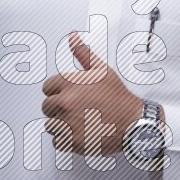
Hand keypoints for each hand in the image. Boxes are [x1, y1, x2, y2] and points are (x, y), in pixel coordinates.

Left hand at [41, 33, 143, 155]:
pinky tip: (81, 134)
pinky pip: (57, 142)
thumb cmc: (118, 98)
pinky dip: (67, 141)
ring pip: (50, 126)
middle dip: (59, 109)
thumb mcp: (102, 70)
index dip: (59, 92)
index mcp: (69, 83)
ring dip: (62, 126)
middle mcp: (65, 102)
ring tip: (81, 123)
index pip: (47, 88)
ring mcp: (68, 123)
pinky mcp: (72, 141)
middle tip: (78, 111)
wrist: (133, 123)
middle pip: (47, 107)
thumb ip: (83, 53)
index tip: (71, 97)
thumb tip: (72, 37)